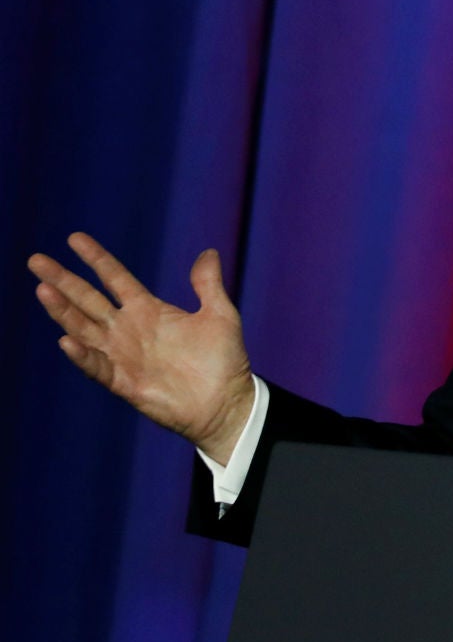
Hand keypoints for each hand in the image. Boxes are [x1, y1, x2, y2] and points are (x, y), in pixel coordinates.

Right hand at [27, 233, 255, 463]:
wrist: (227, 403)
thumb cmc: (224, 361)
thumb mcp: (220, 315)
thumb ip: (208, 285)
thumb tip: (209, 251)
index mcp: (148, 310)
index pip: (114, 278)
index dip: (96, 258)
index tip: (74, 238)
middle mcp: (128, 329)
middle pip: (88, 299)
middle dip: (63, 280)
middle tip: (36, 260)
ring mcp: (123, 355)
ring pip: (84, 328)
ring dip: (63, 311)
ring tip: (44, 290)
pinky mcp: (123, 382)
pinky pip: (97, 366)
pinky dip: (82, 354)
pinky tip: (67, 340)